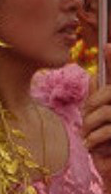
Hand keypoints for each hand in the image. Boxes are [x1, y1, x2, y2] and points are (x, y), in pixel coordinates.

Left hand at [82, 43, 110, 192]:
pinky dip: (96, 138)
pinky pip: (108, 129)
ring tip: (88, 138)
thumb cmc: (109, 147)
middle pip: (108, 94)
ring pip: (106, 112)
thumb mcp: (105, 121)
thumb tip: (96, 75)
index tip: (107, 45)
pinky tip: (92, 146)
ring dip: (91, 125)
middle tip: (85, 121)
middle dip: (92, 106)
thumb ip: (102, 98)